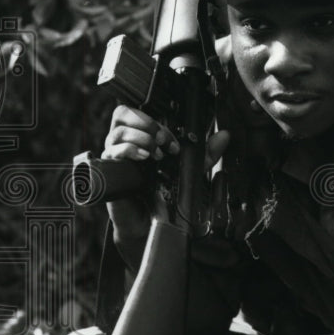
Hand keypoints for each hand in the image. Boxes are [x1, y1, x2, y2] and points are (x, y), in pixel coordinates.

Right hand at [102, 105, 228, 239]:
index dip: (158, 122)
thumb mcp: (189, 170)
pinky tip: (143, 157)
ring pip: (117, 130)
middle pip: (123, 113)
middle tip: (162, 140)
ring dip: (140, 137)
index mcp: (142, 136)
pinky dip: (128, 150)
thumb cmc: (163, 193)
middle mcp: (125, 142)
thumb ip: (206, 153)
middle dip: (146, 122)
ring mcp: (114, 155)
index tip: (172, 141)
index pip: (142, 113)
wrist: (150, 221)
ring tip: (155, 154)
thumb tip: (224, 135)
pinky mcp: (108, 170)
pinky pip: (111, 152)